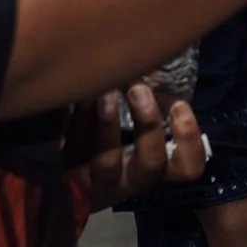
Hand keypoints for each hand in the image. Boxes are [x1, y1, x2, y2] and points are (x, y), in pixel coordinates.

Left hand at [61, 84, 207, 207]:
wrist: (57, 177)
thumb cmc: (102, 141)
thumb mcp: (128, 131)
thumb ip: (140, 106)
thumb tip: (146, 62)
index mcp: (153, 167)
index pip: (187, 167)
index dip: (190, 141)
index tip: (179, 105)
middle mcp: (130, 180)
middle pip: (151, 164)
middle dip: (149, 125)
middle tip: (138, 89)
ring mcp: (98, 183)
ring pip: (107, 162)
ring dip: (108, 123)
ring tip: (103, 92)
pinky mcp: (68, 179)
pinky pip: (75, 150)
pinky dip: (78, 121)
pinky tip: (79, 95)